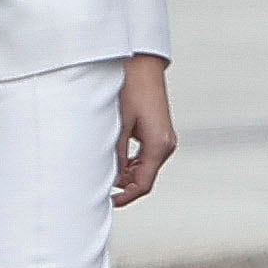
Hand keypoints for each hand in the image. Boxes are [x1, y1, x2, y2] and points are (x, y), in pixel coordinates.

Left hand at [113, 52, 176, 204]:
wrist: (142, 65)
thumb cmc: (131, 88)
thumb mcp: (119, 124)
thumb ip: (116, 153)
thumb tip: (111, 177)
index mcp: (159, 145)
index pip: (144, 184)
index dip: (126, 196)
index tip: (110, 202)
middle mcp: (166, 144)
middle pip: (145, 177)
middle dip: (124, 184)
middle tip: (101, 183)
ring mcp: (164, 138)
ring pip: (145, 167)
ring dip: (127, 172)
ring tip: (105, 168)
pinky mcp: (159, 132)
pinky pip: (146, 155)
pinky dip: (131, 161)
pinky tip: (115, 156)